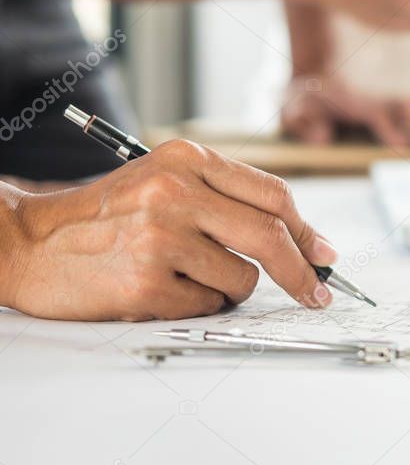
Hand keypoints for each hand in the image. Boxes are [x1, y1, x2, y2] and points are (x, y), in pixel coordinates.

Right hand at [0, 140, 336, 320]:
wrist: (29, 242)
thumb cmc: (107, 214)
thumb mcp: (164, 179)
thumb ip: (228, 199)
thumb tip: (303, 240)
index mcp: (186, 158)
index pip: (274, 194)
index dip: (308, 230)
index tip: (325, 254)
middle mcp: (175, 192)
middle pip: (271, 235)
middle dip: (302, 272)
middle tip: (317, 293)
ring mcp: (159, 238)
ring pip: (242, 278)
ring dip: (230, 289)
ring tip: (187, 276)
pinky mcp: (145, 283)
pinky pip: (207, 305)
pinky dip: (198, 305)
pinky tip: (164, 289)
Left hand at [282, 75, 409, 147]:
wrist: (311, 75)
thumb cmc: (300, 97)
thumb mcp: (291, 107)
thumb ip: (303, 120)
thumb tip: (322, 138)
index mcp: (352, 104)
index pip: (376, 116)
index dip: (389, 129)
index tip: (403, 145)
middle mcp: (374, 102)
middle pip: (405, 112)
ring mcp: (385, 104)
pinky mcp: (391, 109)